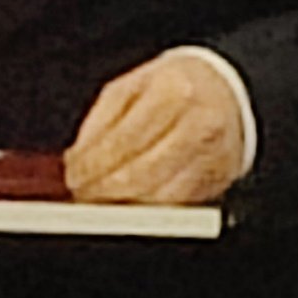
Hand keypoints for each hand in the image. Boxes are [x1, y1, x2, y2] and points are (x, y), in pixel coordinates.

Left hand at [66, 49, 247, 204]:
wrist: (223, 92)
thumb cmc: (173, 88)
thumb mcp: (131, 88)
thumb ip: (100, 121)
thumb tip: (77, 159)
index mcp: (173, 92)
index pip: (123, 139)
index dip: (92, 164)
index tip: (74, 175)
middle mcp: (198, 124)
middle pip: (140, 173)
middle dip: (103, 190)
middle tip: (83, 193)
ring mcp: (211, 155)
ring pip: (158, 196)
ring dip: (123, 204)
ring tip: (101, 200)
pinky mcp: (217, 179)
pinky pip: (176, 206)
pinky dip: (147, 209)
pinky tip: (130, 203)